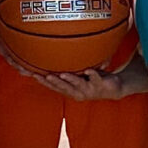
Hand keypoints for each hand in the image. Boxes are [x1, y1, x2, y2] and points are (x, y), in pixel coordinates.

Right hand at [0, 43, 133, 100]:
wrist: (114, 88)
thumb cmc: (92, 79)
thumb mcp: (78, 74)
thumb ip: (66, 68)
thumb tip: (52, 54)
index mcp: (71, 91)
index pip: (55, 87)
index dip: (44, 82)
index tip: (33, 75)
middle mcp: (78, 93)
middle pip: (64, 88)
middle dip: (53, 82)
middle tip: (44, 76)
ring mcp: (90, 90)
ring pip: (78, 85)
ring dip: (70, 79)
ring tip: (62, 74)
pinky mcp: (101, 86)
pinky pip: (96, 79)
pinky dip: (92, 74)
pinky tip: (88, 70)